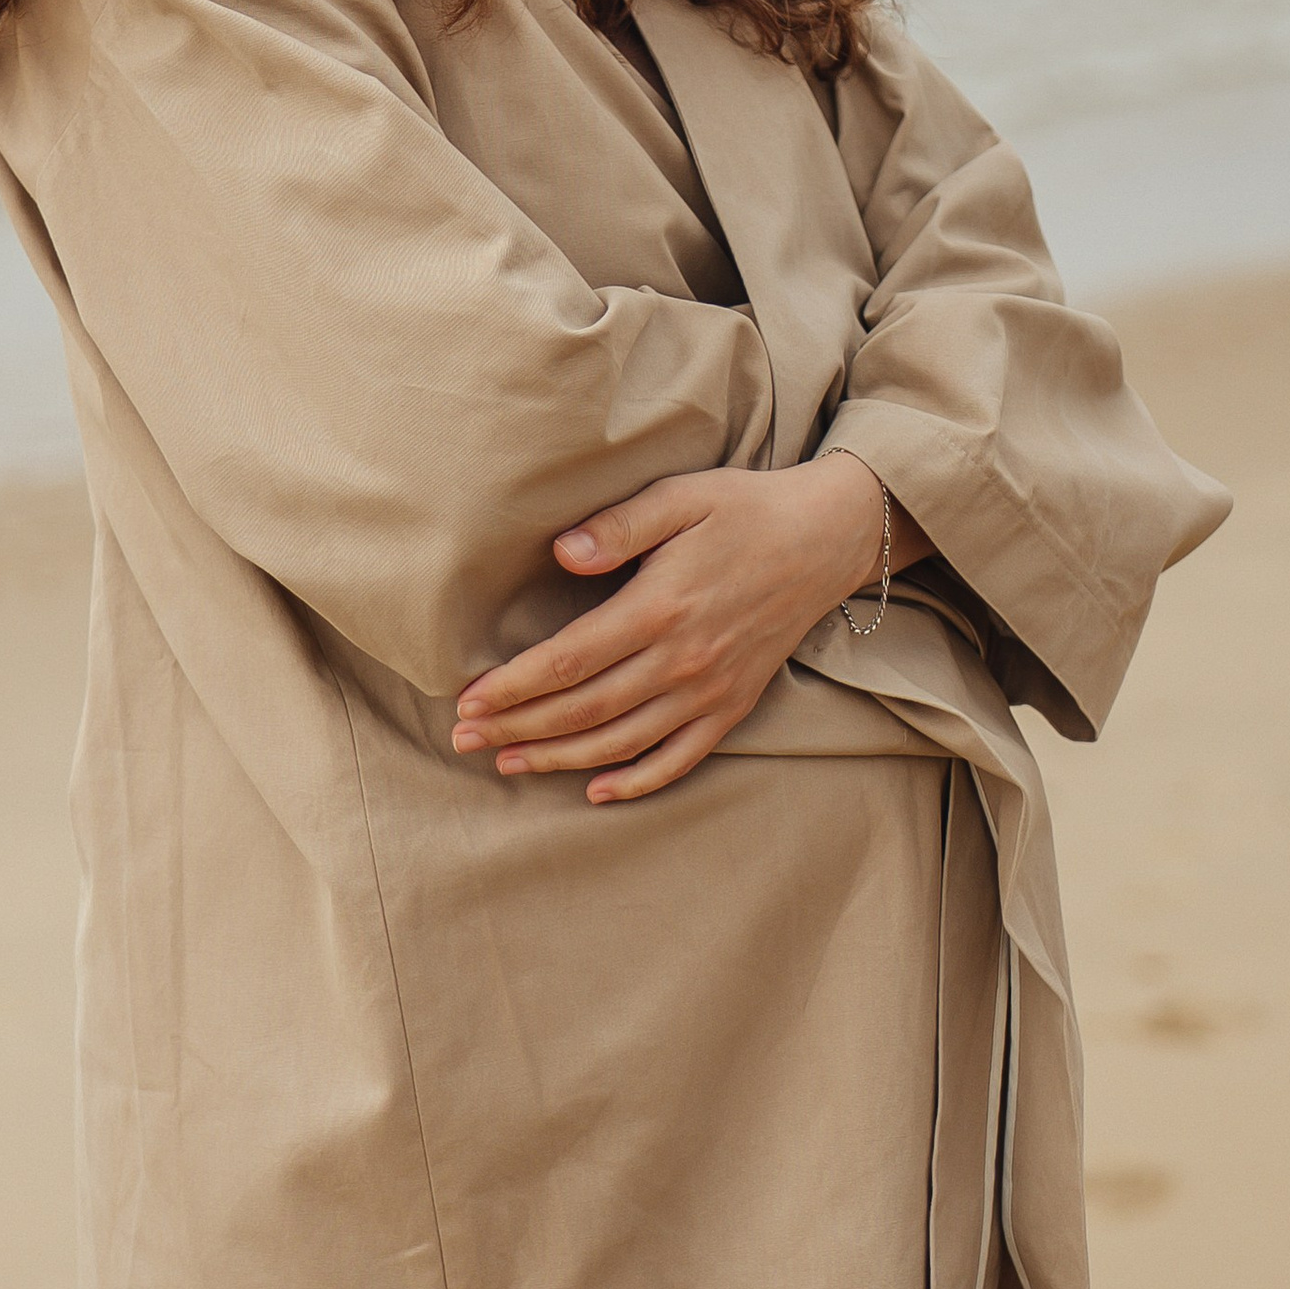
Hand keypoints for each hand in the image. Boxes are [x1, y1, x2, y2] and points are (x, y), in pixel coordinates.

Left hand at [450, 455, 895, 805]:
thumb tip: (562, 552)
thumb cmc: (744, 508)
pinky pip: (680, 758)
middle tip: (464, 740)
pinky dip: (637, 781)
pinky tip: (597, 791)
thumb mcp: (681, 496)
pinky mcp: (733, 705)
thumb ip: (619, 525)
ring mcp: (710, 690)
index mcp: (659, 607)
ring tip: (509, 764)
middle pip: (584, 710)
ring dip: (560, 759)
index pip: (568, 662)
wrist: (825, 539)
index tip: (468, 698)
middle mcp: (682, 660)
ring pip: (621, 742)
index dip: (513, 686)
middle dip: (518, 728)